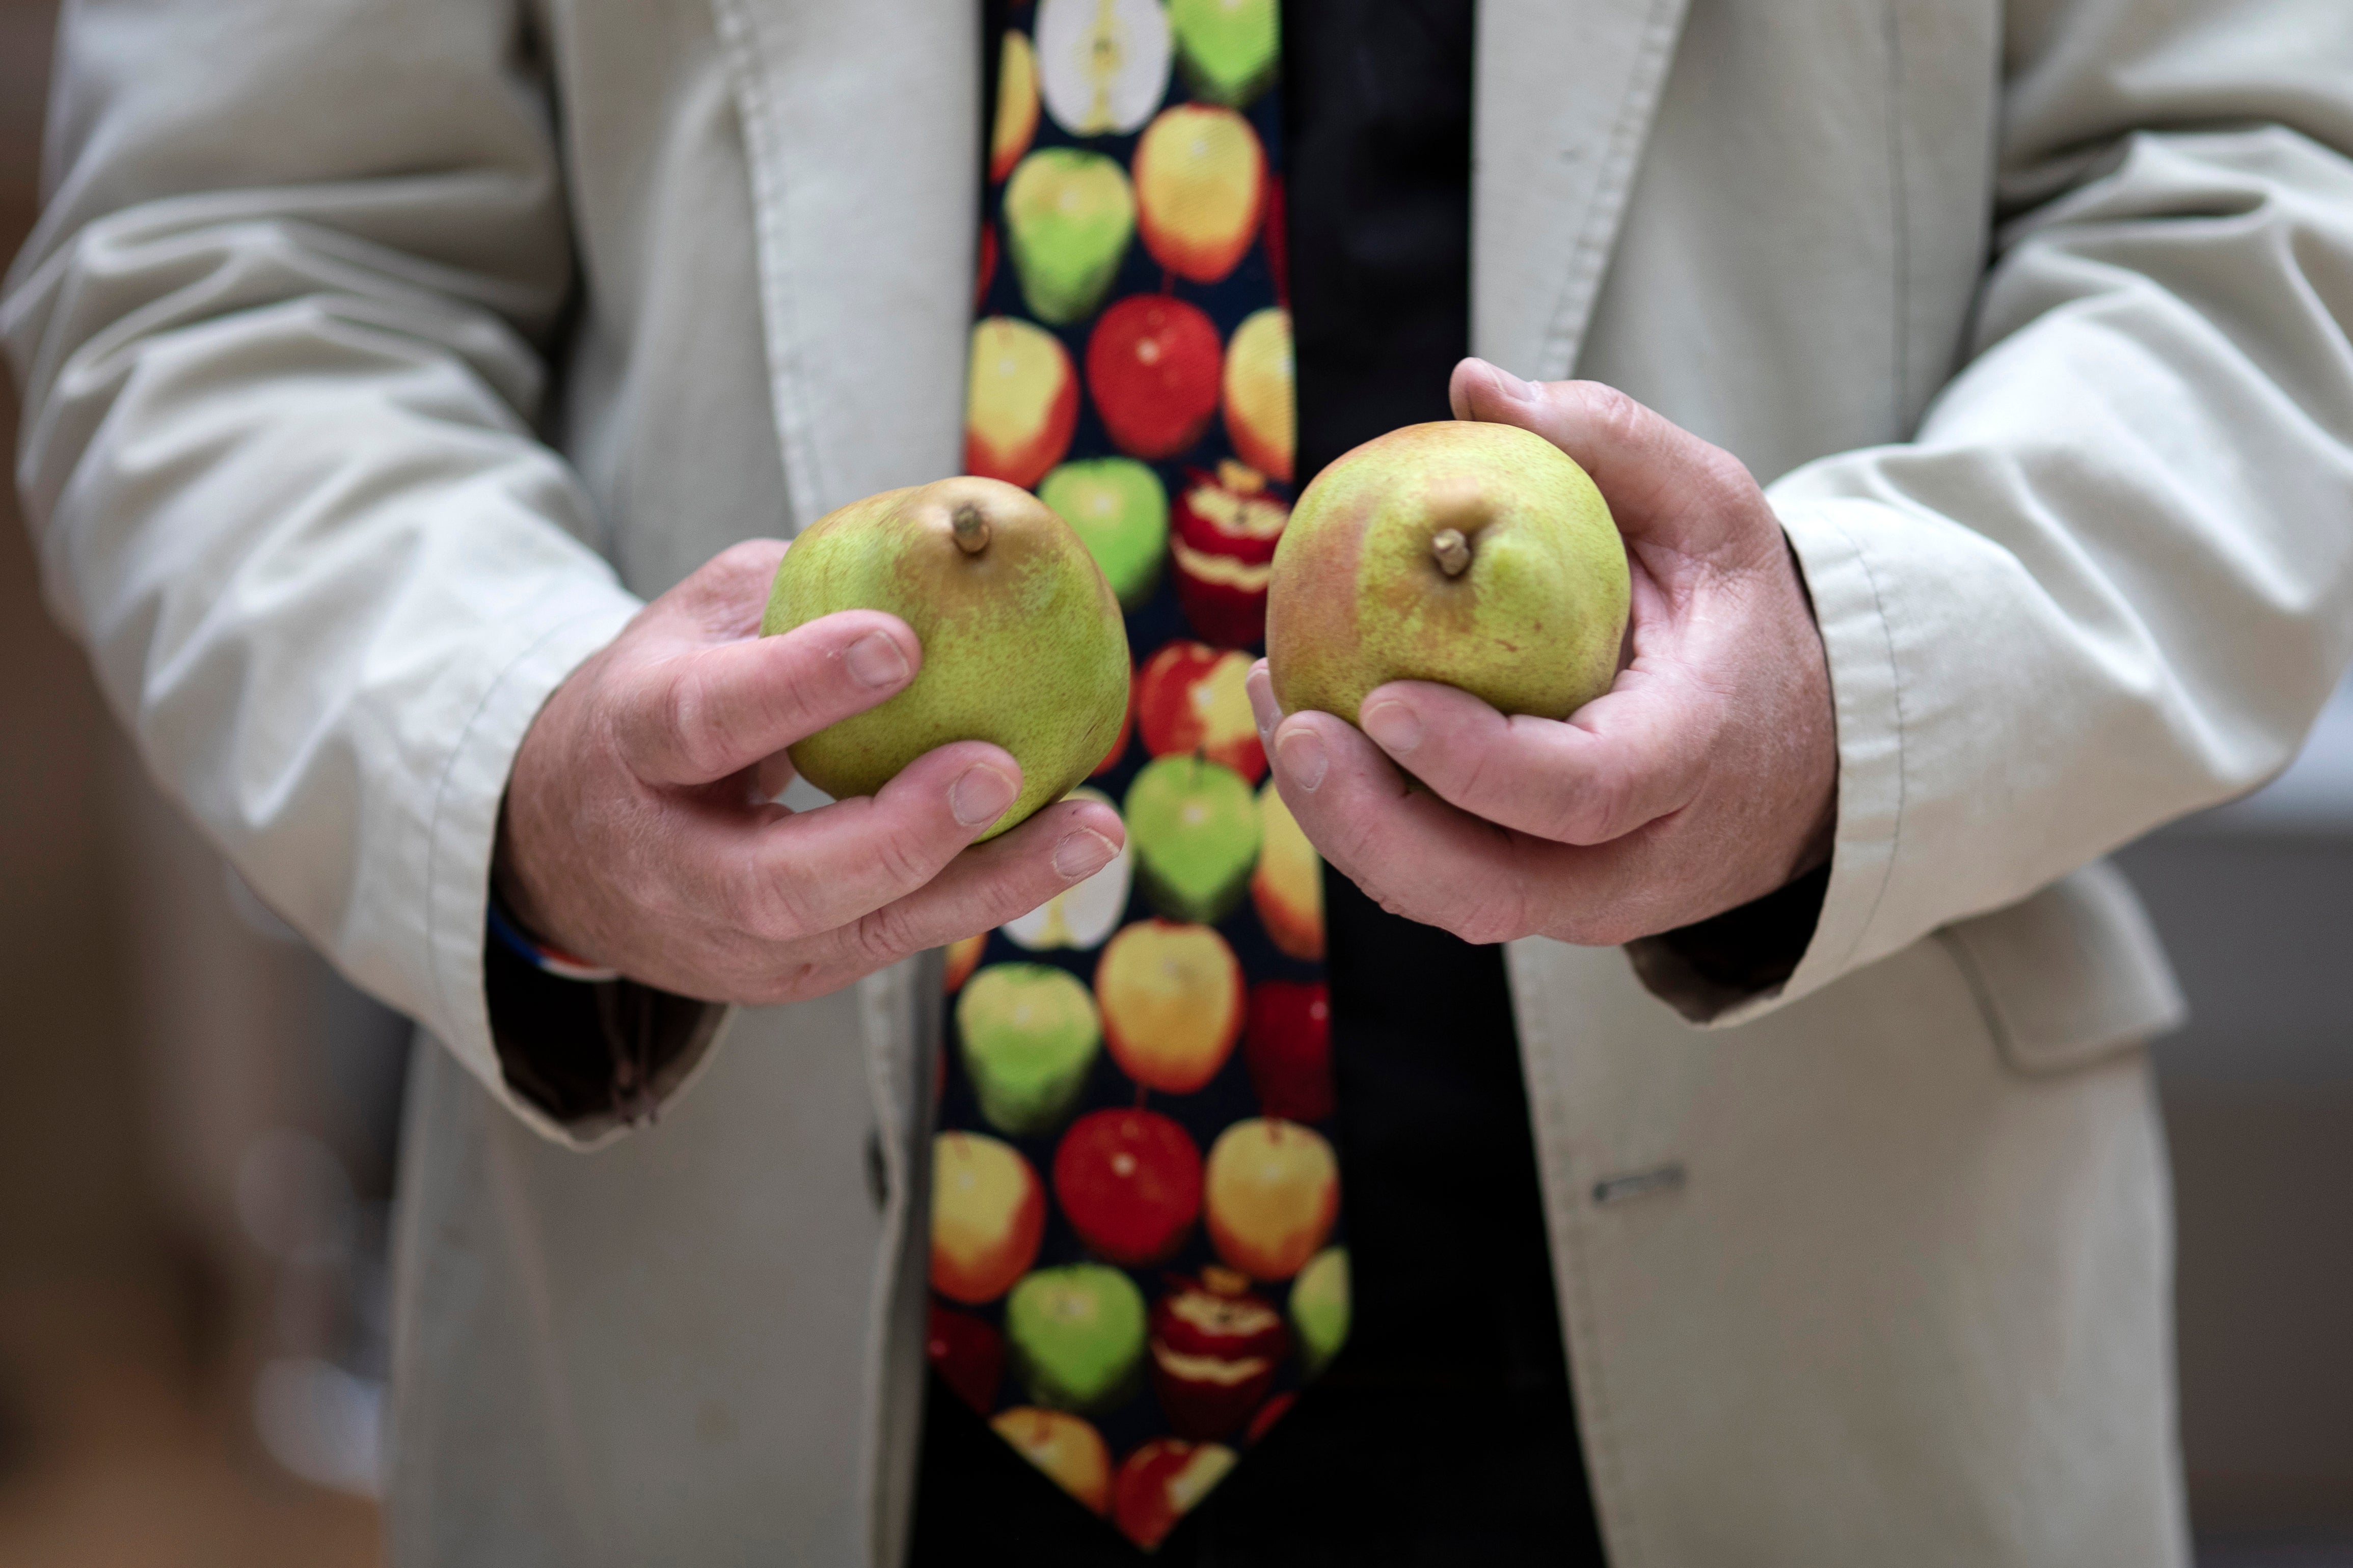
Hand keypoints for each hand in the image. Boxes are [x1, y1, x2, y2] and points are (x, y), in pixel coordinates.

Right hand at [498, 540, 1122, 1001]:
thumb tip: (942, 535)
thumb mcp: (697, 623)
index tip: (900, 642)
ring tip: (1092, 828)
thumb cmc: (664, 698)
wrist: (570, 844)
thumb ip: (800, 587)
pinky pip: (900, 938)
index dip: (798, 685)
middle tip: (998, 767)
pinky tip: (1071, 848)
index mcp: (634, 742)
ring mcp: (732, 938)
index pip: (704, 719)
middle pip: (780, 878)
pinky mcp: (791, 975)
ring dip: (989, 883)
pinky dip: (989, 894)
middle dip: (898, 831)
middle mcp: (674, 863)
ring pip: (862, 930)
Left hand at [1246, 361, 1835, 947]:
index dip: (1478, 762)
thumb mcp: (1714, 513)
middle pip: (1492, 889)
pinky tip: (1301, 722)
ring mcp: (1581, 900)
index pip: (1585, 793)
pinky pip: (1429, 881)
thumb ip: (1612, 443)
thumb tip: (1475, 386)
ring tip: (1276, 703)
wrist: (1797, 757)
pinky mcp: (1531, 900)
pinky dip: (1356, 818)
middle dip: (1372, 825)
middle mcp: (1639, 859)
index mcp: (1695, 759)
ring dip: (1342, 820)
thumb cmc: (1738, 619)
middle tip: (1295, 729)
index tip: (1384, 698)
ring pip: (1443, 899)